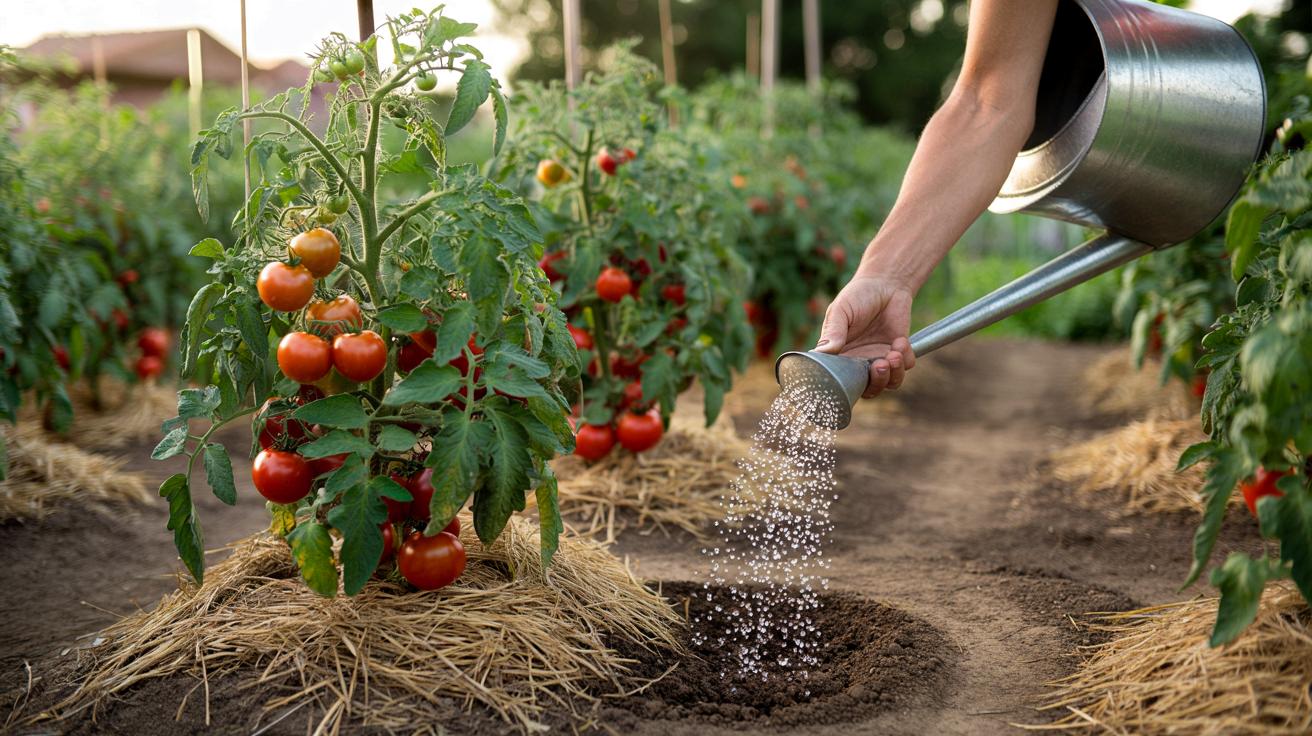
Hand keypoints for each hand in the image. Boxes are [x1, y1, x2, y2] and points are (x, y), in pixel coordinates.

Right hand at [815, 275, 915, 397]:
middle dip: (876, 383)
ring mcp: (880, 358)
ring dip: (893, 374)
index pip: (840, 381)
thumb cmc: (857, 296)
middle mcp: (859, 362)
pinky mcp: (899, 352)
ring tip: (893, 354)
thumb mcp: (840, 310)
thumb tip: (823, 352)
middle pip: (867, 390)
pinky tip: (900, 339)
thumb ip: (833, 331)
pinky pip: (905, 367)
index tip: (854, 377)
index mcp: (840, 357)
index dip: (847, 386)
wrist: (886, 283)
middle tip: (879, 365)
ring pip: (888, 383)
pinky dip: (905, 356)